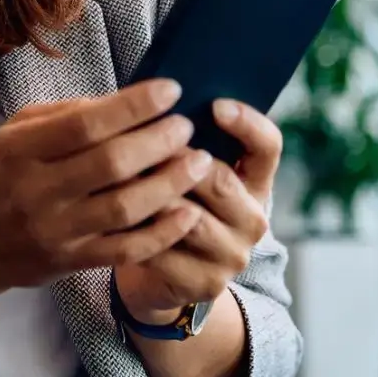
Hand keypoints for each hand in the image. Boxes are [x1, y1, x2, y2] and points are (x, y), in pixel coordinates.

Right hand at [0, 79, 215, 292]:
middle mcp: (36, 190)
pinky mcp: (70, 261)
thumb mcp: (14, 135)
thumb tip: (125, 102)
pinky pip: (124, 249)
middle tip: (187, 128)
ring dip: (169, 183)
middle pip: (111, 163)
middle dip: (159, 141)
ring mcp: (55, 230)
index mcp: (20, 150)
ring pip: (124, 207)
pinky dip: (161, 233)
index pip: (85, 123)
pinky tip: (187, 213)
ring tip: (199, 162)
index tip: (171, 90)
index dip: (134, 106)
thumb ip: (65, 114)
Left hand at [115, 98, 281, 323]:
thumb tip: (156, 93)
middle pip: (222, 181)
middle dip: (178, 160)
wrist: (166, 277)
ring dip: (151, 195)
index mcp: (256, 183)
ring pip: (189, 217)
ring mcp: (233, 255)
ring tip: (117, 175)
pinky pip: (165, 251)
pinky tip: (109, 216)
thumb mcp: (189, 172)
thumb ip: (186, 140)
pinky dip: (135, 232)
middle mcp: (253, 219)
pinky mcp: (206, 283)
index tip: (215, 105)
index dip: (248, 123)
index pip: (268, 146)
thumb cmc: (173, 205)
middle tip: (141, 141)